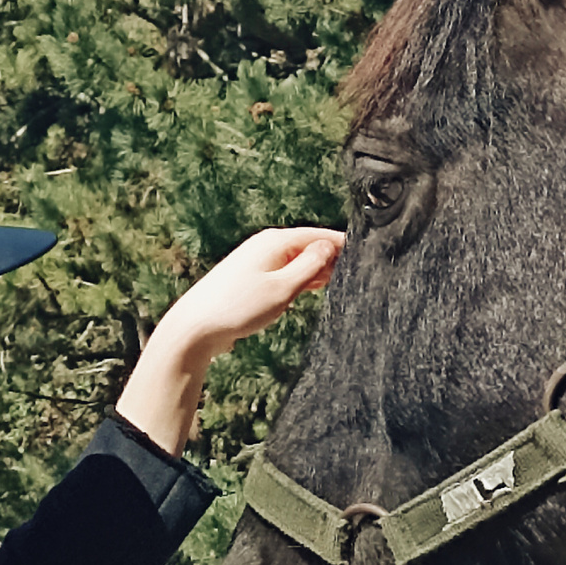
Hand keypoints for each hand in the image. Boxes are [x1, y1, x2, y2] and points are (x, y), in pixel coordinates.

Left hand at [115, 227, 342, 455]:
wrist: (195, 328)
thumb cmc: (237, 308)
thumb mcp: (282, 288)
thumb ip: (310, 266)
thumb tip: (329, 248)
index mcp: (275, 241)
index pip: (321, 236)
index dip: (345, 247)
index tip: (370, 257)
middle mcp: (266, 247)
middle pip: (310, 247)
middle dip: (333, 260)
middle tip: (359, 277)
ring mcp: (257, 264)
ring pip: (298, 263)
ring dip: (317, 273)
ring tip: (340, 286)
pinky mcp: (251, 282)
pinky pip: (284, 276)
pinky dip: (300, 282)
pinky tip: (310, 293)